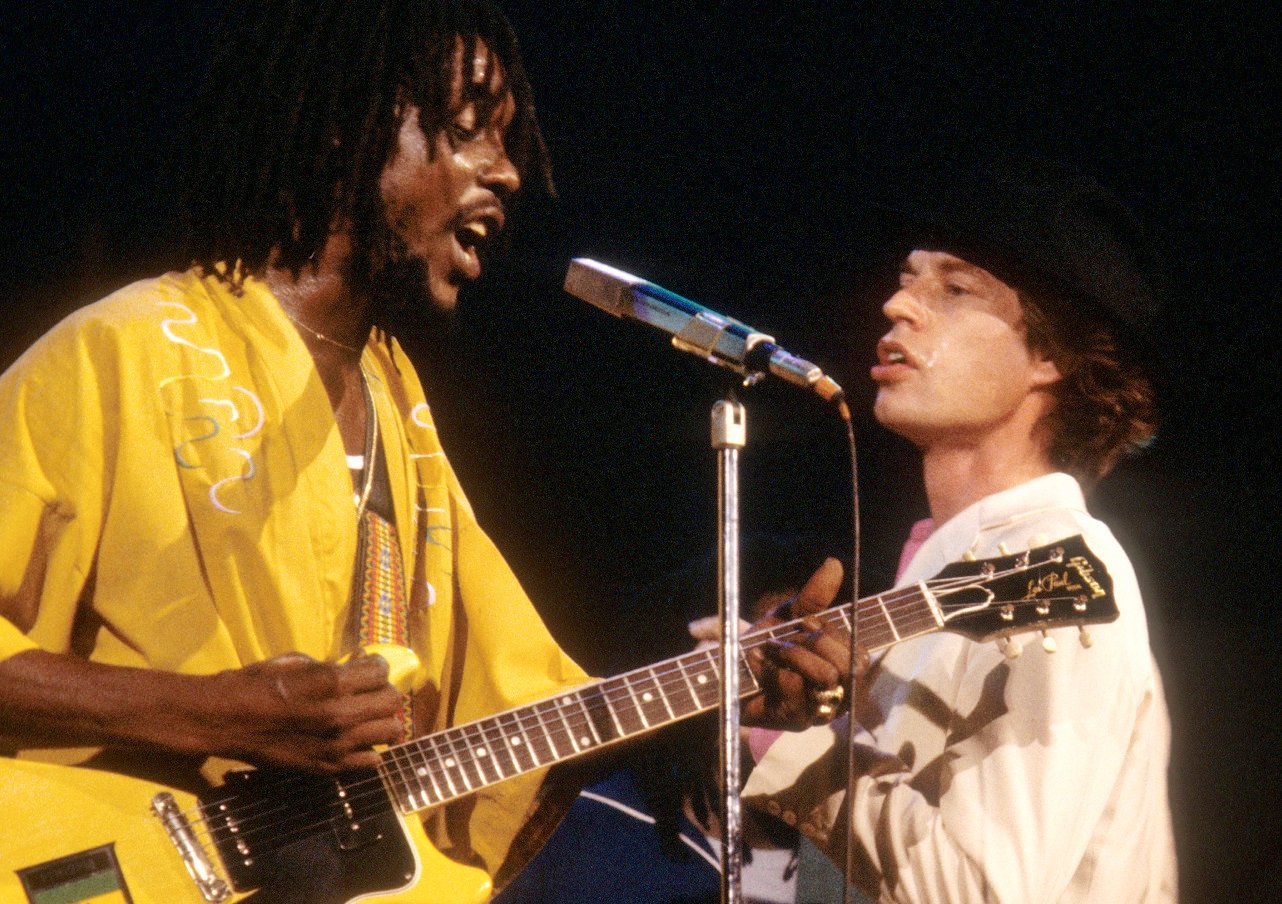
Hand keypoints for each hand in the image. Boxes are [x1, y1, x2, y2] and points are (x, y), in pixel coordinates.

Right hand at [202, 652, 402, 772]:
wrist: (226, 720)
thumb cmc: (257, 683)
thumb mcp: (296, 661)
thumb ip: (330, 667)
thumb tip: (354, 666)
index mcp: (332, 682)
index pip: (380, 671)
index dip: (377, 666)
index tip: (370, 666)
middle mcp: (340, 714)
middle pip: (391, 702)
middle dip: (384, 691)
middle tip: (371, 691)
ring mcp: (336, 745)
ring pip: (390, 731)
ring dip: (383, 720)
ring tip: (369, 716)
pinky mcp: (328, 767)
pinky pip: (371, 761)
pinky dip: (370, 748)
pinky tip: (358, 740)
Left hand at [741, 558, 865, 730]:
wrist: (726, 672)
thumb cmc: (764, 645)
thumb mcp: (790, 616)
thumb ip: (814, 595)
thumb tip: (835, 563)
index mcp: (842, 670)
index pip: (857, 651)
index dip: (828, 632)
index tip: (803, 623)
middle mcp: (838, 694)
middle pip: (849, 665)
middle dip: (812, 642)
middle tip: (783, 638)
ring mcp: (818, 710)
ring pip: (826, 675)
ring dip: (793, 653)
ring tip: (769, 649)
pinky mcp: (794, 720)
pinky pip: (793, 686)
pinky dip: (769, 667)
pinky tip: (756, 663)